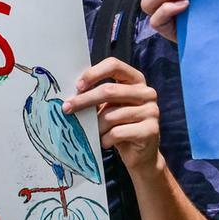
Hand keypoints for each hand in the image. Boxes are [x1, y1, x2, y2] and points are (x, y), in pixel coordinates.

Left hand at [61, 57, 162, 176]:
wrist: (140, 154)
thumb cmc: (121, 126)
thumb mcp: (110, 107)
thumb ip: (98, 96)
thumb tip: (71, 93)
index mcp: (136, 80)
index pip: (114, 66)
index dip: (93, 74)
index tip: (78, 86)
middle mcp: (147, 93)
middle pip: (109, 90)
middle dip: (84, 100)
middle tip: (67, 108)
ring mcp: (151, 111)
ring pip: (111, 116)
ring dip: (97, 127)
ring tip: (95, 133)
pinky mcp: (150, 130)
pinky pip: (117, 133)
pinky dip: (106, 140)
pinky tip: (105, 142)